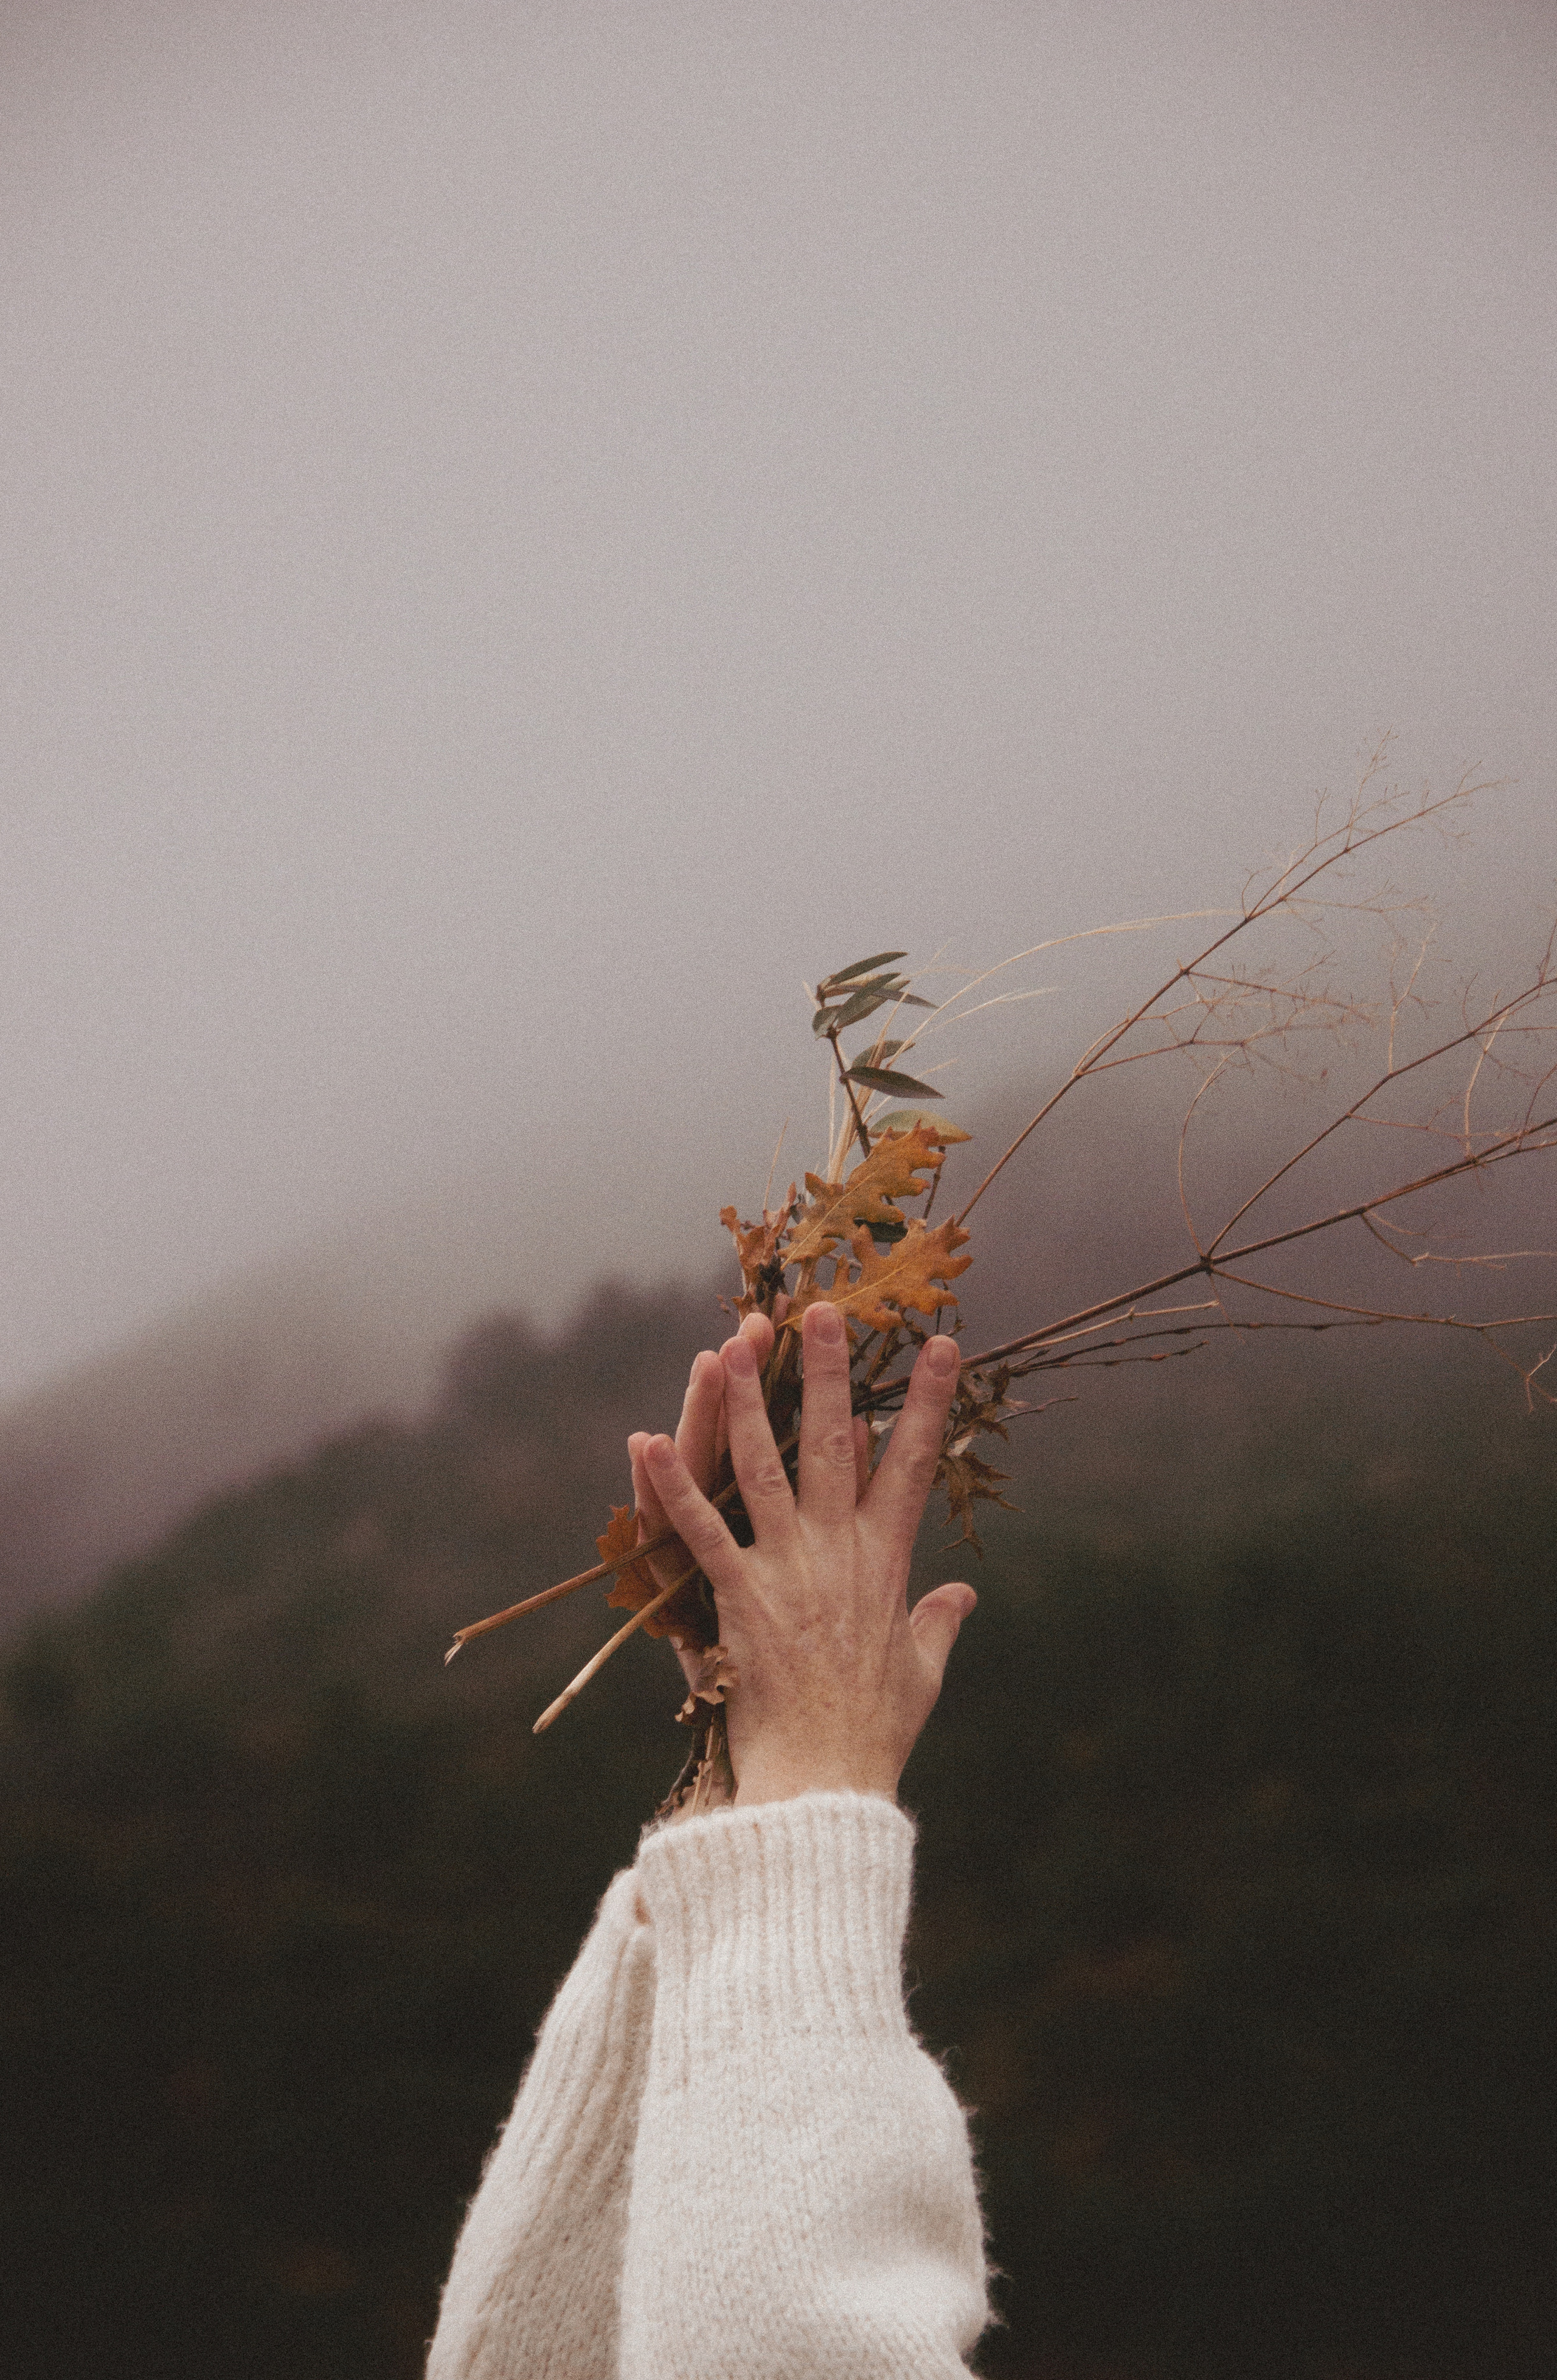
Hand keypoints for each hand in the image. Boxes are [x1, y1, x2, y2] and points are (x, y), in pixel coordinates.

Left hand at [632, 1302, 975, 1804]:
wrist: (826, 1784)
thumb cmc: (875, 1734)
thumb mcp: (921, 1671)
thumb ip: (939, 1624)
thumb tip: (964, 1594)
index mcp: (888, 1564)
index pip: (914, 1465)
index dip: (929, 1404)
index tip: (943, 1347)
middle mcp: (840, 1553)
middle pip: (835, 1444)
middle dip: (829, 1372)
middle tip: (823, 1309)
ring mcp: (789, 1571)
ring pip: (764, 1468)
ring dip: (744, 1403)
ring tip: (732, 1344)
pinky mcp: (739, 1599)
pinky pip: (700, 1531)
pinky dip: (671, 1486)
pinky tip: (646, 1440)